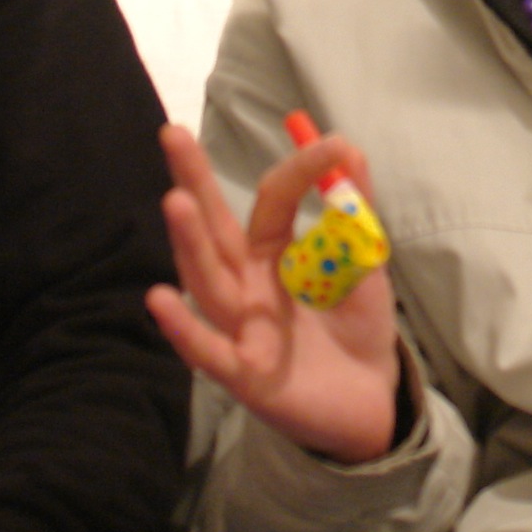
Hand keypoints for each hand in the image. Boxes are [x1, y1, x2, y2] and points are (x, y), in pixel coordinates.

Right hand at [145, 124, 399, 464]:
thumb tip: (350, 147)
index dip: (300, 170)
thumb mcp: (361, 262)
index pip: (272, 200)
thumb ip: (354, 210)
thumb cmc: (355, 327)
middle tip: (173, 133)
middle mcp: (244, 285)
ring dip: (189, 243)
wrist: (372, 398)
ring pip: (207, 281)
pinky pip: (208, 350)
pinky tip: (159, 298)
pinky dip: (183, 328)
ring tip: (176, 201)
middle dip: (193, 182)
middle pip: (213, 229)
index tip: (335, 143)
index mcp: (269, 254)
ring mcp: (239, 326)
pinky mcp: (244, 372)